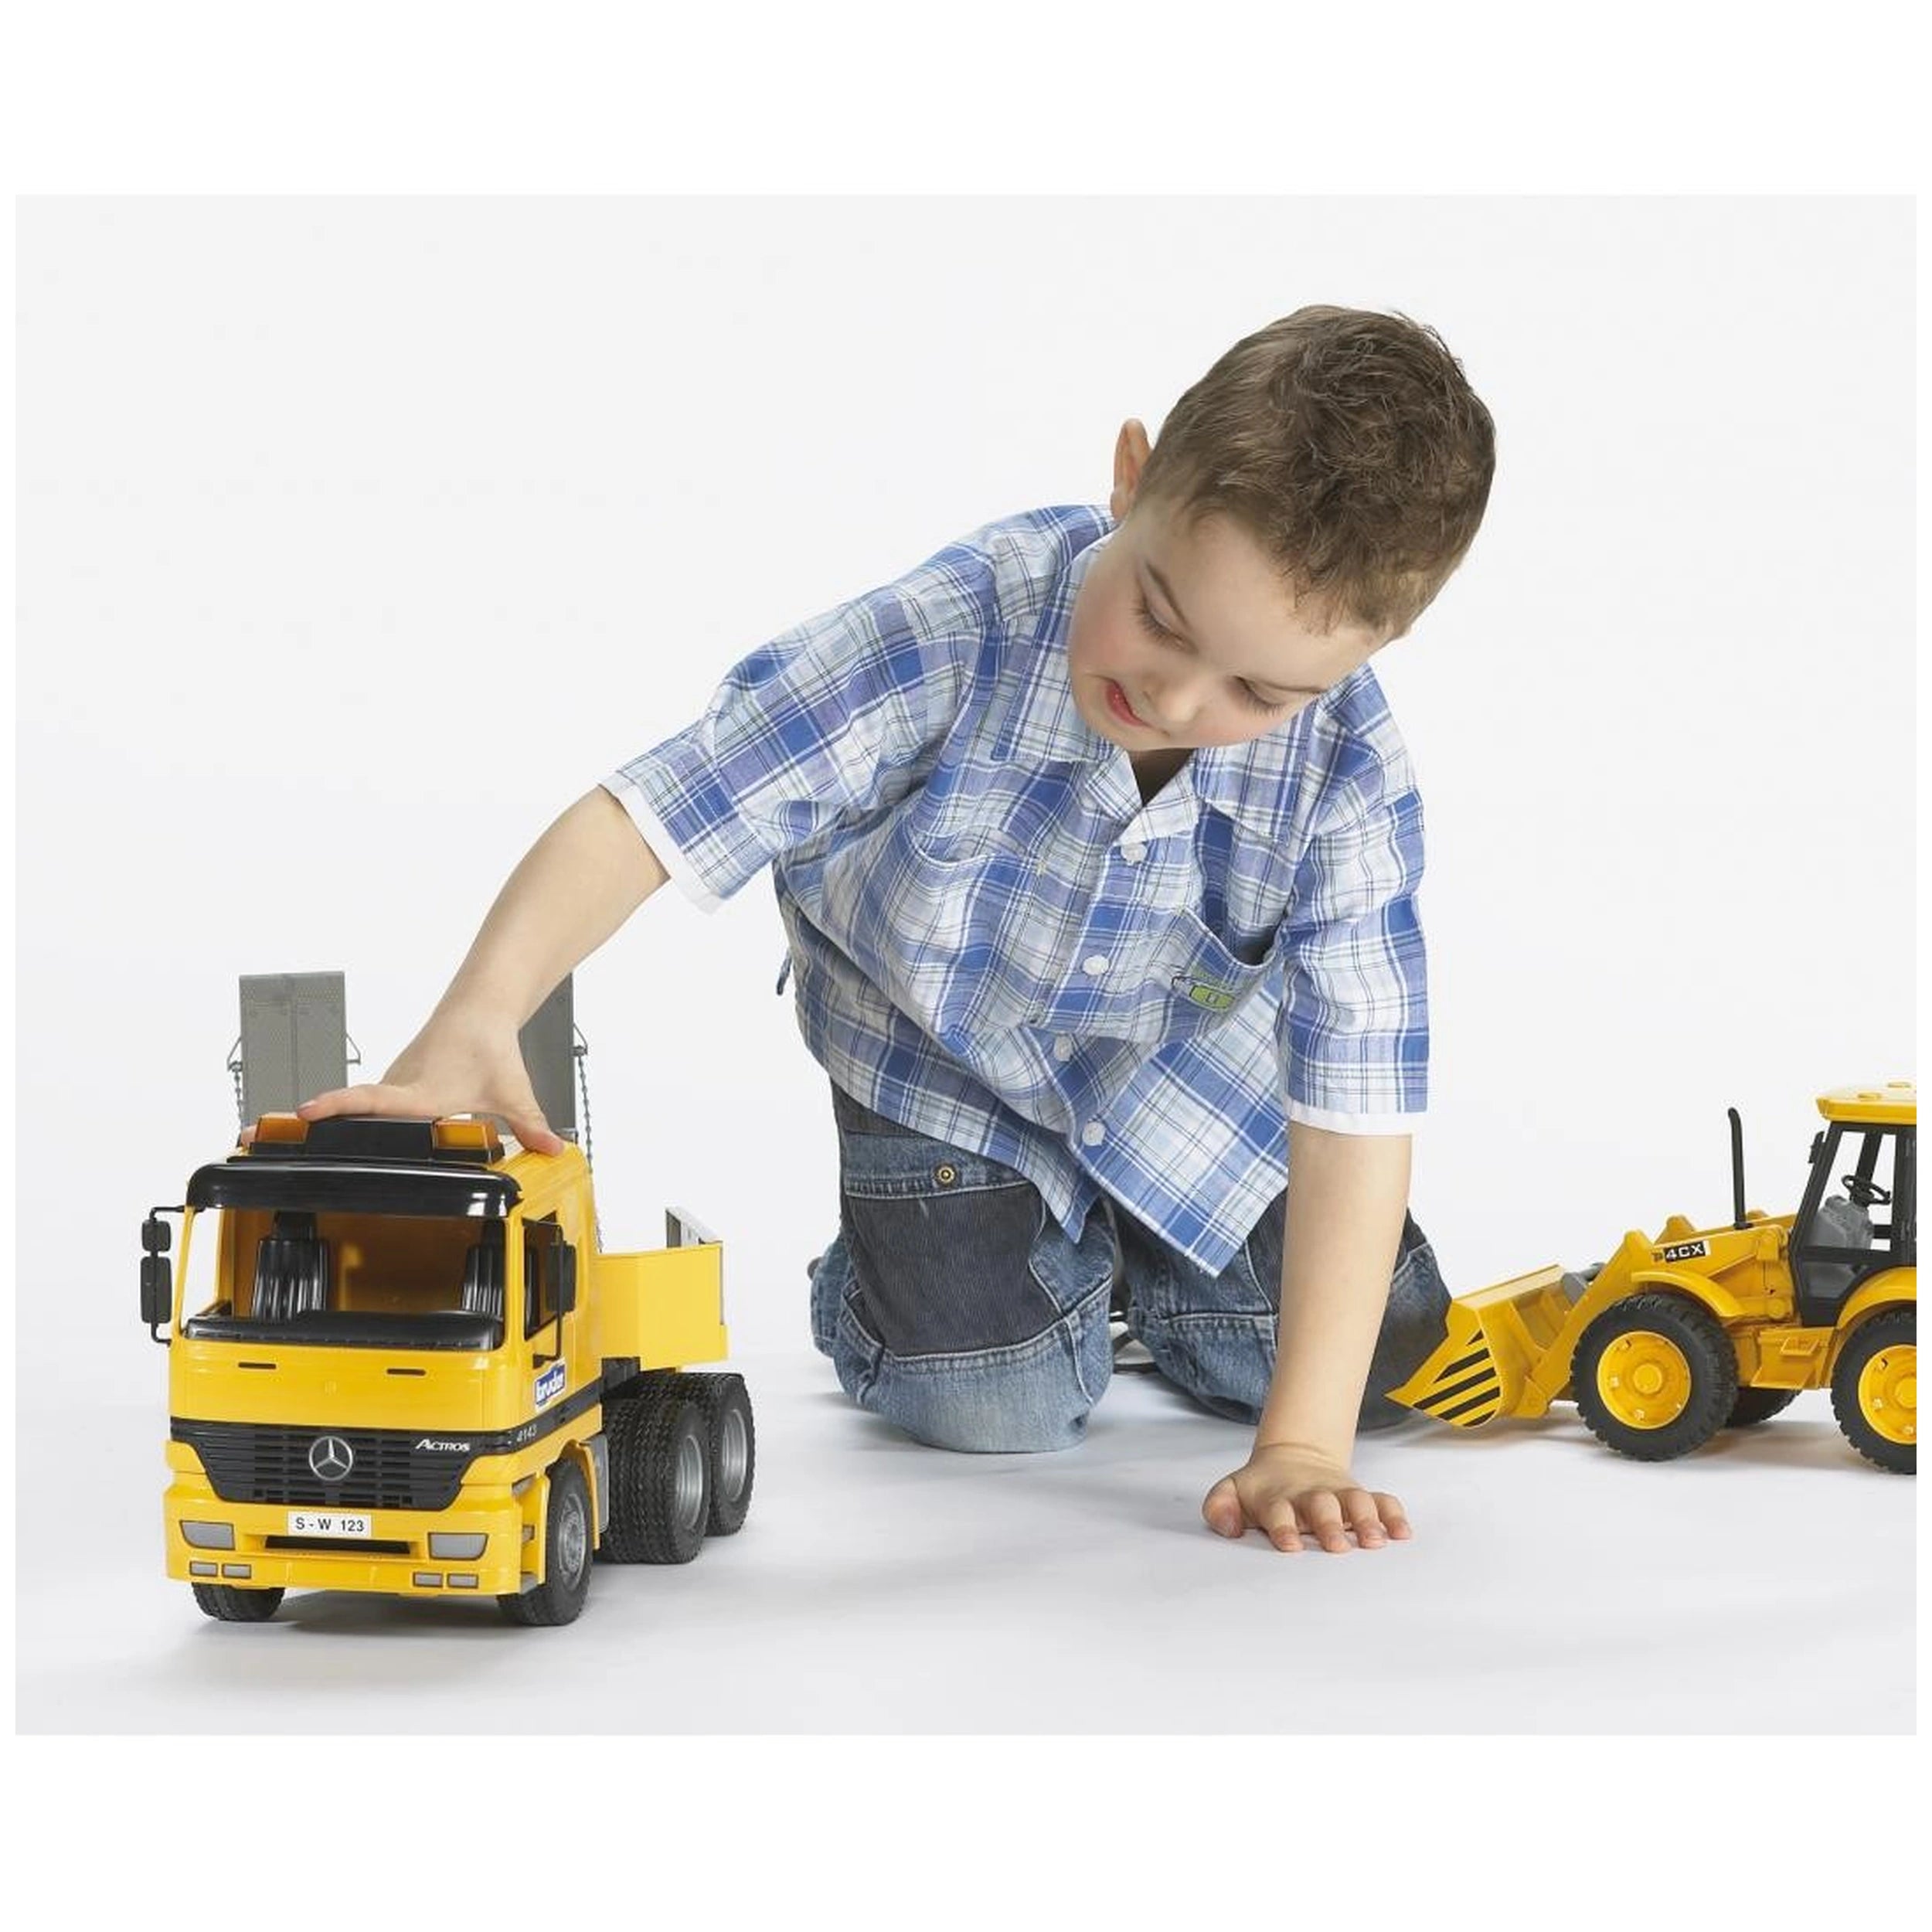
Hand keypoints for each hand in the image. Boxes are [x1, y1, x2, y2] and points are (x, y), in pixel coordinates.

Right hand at [287, 1009, 563, 1154]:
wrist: (479, 1009)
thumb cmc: (490, 1045)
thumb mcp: (513, 1091)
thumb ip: (530, 1124)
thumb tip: (554, 1150)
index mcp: (420, 1093)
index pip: (372, 1101)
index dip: (339, 1108)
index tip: (306, 1113)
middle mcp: (397, 1089)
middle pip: (346, 1112)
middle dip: (304, 1125)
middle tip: (253, 1134)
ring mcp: (390, 1087)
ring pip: (351, 1110)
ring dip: (316, 1125)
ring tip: (265, 1140)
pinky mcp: (392, 1087)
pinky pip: (361, 1107)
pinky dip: (339, 1120)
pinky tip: (317, 1140)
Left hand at [1201, 1441, 1410, 1553]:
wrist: (1291, 1458)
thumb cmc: (1261, 1490)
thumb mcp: (1231, 1492)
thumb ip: (1220, 1507)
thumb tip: (1229, 1528)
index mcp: (1277, 1498)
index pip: (1278, 1511)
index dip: (1283, 1527)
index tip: (1289, 1546)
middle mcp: (1310, 1496)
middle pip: (1322, 1506)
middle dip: (1329, 1525)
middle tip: (1336, 1546)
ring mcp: (1337, 1494)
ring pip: (1356, 1502)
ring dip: (1366, 1520)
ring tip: (1375, 1542)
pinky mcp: (1359, 1495)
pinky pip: (1382, 1500)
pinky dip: (1393, 1514)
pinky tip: (1403, 1533)